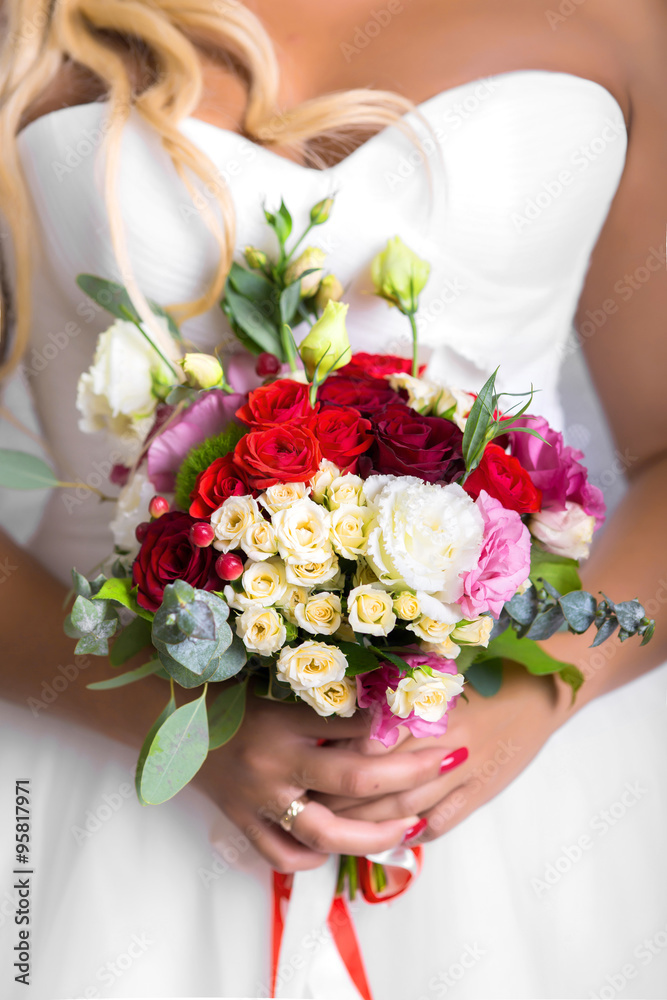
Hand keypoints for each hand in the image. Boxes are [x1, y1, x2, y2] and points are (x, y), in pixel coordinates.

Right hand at [194, 686, 452, 870]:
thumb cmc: (225, 695)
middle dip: (407, 773)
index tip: (424, 715)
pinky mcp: (243, 823)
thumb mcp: (273, 685)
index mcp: (281, 720)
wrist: (166, 721)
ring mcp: (259, 802)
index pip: (351, 725)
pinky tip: (338, 850)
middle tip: (444, 761)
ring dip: (375, 835)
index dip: (392, 721)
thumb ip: (321, 696)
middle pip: (354, 780)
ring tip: (411, 827)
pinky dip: (313, 859)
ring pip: (326, 834)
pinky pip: (283, 855)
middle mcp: (273, 765)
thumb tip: (379, 697)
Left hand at [314, 662, 571, 842]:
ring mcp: (461, 771)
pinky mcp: (480, 791)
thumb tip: (350, 714)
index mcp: (423, 709)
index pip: (368, 743)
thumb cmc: (485, 675)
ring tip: (340, 831)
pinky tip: (393, 837)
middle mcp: (437, 742)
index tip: (312, 767)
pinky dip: (414, 832)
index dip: (338, 760)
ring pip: (404, 807)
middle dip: (343, 800)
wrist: (539, 690)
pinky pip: (441, 821)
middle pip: (379, 782)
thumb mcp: (437, 676)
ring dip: (369, 824)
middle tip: (312, 807)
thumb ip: (398, 697)